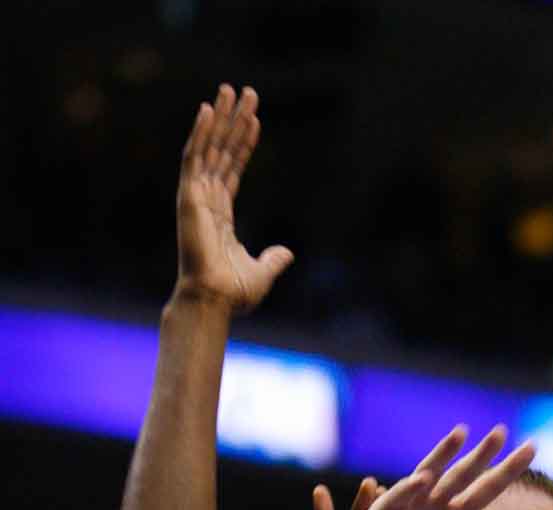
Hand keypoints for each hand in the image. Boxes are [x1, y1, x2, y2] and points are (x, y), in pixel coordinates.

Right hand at [175, 84, 293, 313]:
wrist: (215, 300)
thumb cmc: (233, 293)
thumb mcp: (262, 272)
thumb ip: (272, 259)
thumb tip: (287, 252)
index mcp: (221, 215)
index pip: (233, 169)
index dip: (244, 144)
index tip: (255, 120)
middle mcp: (207, 200)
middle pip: (221, 151)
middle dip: (233, 120)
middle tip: (244, 91)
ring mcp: (196, 196)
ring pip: (208, 147)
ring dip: (218, 117)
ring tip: (228, 89)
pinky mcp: (188, 197)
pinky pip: (194, 158)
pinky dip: (200, 133)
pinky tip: (208, 110)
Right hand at [309, 426, 534, 509]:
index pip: (484, 492)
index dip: (505, 472)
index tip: (531, 449)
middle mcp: (431, 508)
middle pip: (462, 476)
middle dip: (482, 455)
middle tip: (503, 431)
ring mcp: (405, 508)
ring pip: (429, 475)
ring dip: (443, 454)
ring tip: (462, 433)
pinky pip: (395, 500)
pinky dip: (408, 490)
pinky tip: (423, 480)